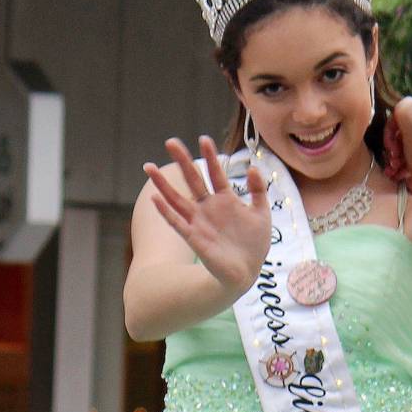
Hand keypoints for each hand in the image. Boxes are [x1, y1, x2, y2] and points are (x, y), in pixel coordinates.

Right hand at [144, 136, 271, 294]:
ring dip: (163, 184)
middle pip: (192, 180)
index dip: (210, 157)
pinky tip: (155, 199)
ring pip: (177, 199)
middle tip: (171, 141)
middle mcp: (208, 207)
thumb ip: (258, 190)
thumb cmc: (254, 244)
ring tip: (149, 167)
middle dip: (182, 161)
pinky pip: (177, 222)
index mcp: (225, 200)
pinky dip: (166, 211)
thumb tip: (254, 167)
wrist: (246, 272)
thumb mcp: (261, 214)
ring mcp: (199, 222)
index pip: (215, 173)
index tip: (203, 139)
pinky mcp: (194, 238)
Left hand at [385, 100, 411, 194]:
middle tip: (392, 170)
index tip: (394, 177)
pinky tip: (394, 147)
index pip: (405, 158)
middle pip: (398, 149)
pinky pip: (390, 125)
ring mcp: (409, 121)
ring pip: (394, 139)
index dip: (398, 169)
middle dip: (394, 162)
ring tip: (395, 160)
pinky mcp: (402, 109)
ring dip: (393, 152)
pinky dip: (390, 138)